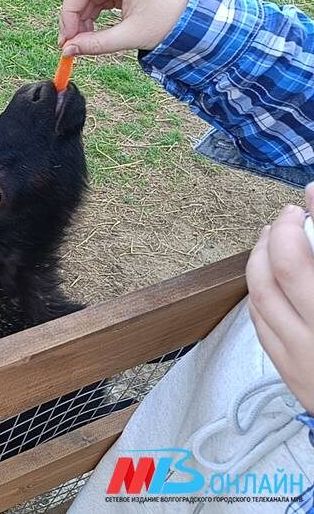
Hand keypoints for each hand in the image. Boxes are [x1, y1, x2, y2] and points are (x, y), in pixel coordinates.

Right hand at [58, 0, 193, 55]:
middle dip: (75, 18)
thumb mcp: (131, 35)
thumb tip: (68, 51)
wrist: (199, 18)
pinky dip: (95, 14)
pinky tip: (94, 31)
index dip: (69, 14)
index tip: (66, 39)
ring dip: (84, 18)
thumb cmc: (171, 21)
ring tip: (85, 41)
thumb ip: (96, 44)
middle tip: (72, 44)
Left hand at [246, 183, 313, 414]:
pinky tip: (265, 276)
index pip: (308, 261)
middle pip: (285, 269)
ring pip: (261, 295)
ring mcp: (302, 356)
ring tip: (274, 236)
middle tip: (290, 214)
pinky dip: (258, 291)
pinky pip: (259, 322)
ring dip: (261, 258)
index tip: (310, 194)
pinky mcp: (289, 371)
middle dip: (282, 232)